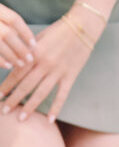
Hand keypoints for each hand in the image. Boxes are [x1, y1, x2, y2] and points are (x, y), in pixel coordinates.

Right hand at [0, 4, 36, 70]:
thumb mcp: (0, 18)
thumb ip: (8, 25)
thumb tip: (29, 44)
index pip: (14, 19)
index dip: (25, 32)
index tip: (34, 44)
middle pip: (8, 33)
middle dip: (20, 48)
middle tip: (29, 59)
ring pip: (0, 42)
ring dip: (12, 55)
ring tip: (20, 64)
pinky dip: (0, 60)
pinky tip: (8, 65)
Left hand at [0, 6, 103, 122]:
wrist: (83, 26)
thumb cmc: (59, 30)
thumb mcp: (39, 38)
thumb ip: (28, 52)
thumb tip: (17, 64)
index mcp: (35, 53)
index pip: (16, 73)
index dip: (6, 86)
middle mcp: (45, 64)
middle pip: (26, 86)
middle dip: (13, 99)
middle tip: (4, 111)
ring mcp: (58, 72)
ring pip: (41, 93)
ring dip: (30, 107)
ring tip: (21, 119)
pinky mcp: (70, 76)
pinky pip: (62, 95)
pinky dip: (56, 108)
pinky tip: (50, 120)